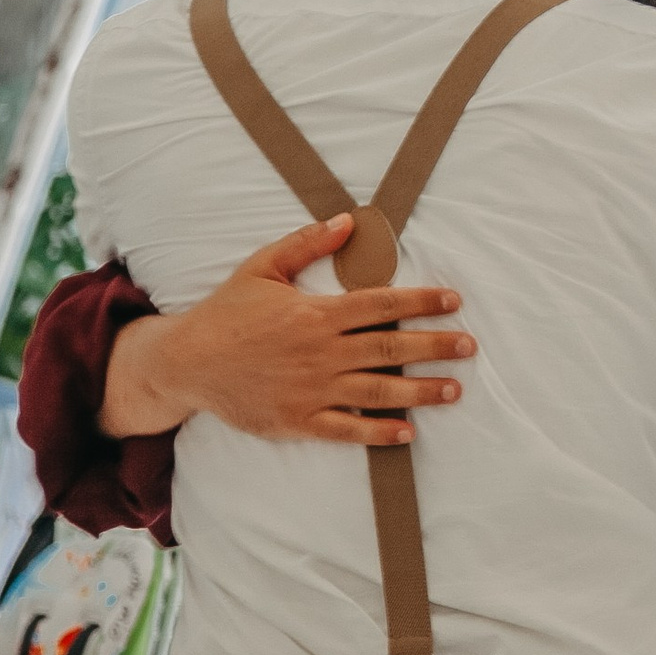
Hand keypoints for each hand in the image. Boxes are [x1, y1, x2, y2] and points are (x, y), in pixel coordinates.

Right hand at [102, 214, 475, 442]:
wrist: (186, 363)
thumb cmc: (227, 313)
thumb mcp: (262, 268)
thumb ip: (305, 244)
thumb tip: (348, 222)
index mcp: (316, 314)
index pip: (381, 304)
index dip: (421, 301)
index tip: (453, 301)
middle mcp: (320, 352)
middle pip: (390, 347)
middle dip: (434, 346)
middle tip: (469, 346)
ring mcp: (311, 389)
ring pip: (377, 390)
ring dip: (419, 390)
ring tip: (454, 389)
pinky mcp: (297, 421)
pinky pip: (346, 429)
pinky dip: (378, 432)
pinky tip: (408, 432)